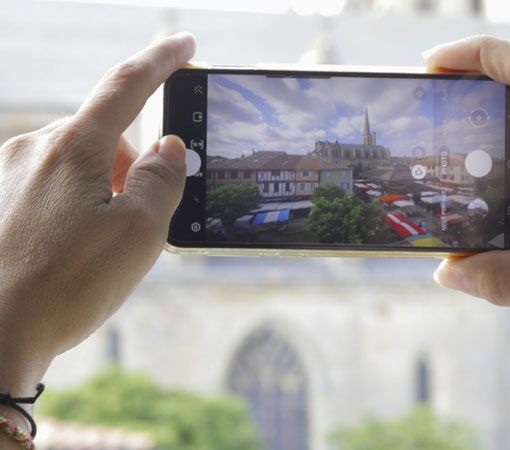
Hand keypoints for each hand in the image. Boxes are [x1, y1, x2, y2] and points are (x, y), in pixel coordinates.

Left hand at [0, 33, 195, 396]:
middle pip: (105, 137)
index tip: (184, 45)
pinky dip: (75, 207)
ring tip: (100, 249)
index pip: (127, 85)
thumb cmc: (66, 285)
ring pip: (78, 165)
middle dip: (132, 167)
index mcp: (75, 147)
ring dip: (103, 192)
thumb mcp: (141, 232)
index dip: (162, 61)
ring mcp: (9, 175)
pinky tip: (71, 252)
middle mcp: (35, 149)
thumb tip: (168, 149)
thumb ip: (163, 180)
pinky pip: (52, 187)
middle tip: (141, 220)